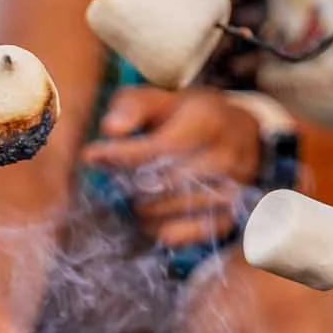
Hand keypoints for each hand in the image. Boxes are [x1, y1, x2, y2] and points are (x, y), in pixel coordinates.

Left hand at [80, 85, 262, 250]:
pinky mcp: (234, 214)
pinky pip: (194, 232)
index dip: (121, 154)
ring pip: (175, 208)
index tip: (91, 156)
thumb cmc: (190, 115)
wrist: (242, 132)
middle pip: (163, 180)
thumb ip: (132, 107)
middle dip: (130, 182)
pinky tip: (151, 221)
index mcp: (208, 121)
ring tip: (133, 197)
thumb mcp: (161, 99)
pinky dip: (166, 230)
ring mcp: (234, 187)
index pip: (159, 147)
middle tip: (115, 180)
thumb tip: (110, 129)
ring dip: (144, 207)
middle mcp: (227, 155)